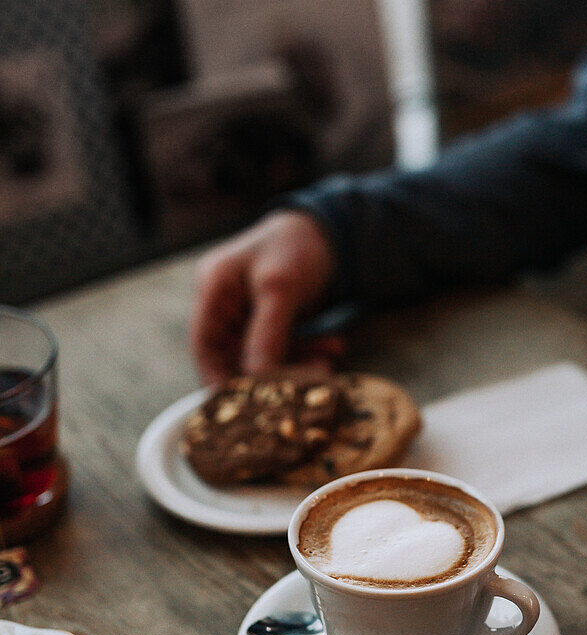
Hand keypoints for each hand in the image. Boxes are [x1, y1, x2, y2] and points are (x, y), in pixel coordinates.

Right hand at [191, 211, 335, 383]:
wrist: (329, 228)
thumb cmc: (296, 245)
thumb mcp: (281, 286)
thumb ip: (268, 331)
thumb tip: (257, 377)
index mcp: (214, 289)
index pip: (204, 345)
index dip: (218, 379)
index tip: (243, 406)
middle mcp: (225, 306)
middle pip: (234, 356)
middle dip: (269, 375)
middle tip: (302, 387)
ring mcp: (248, 316)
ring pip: (263, 357)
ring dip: (296, 365)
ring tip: (327, 366)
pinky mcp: (271, 323)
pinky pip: (283, 349)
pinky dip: (307, 353)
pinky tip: (333, 349)